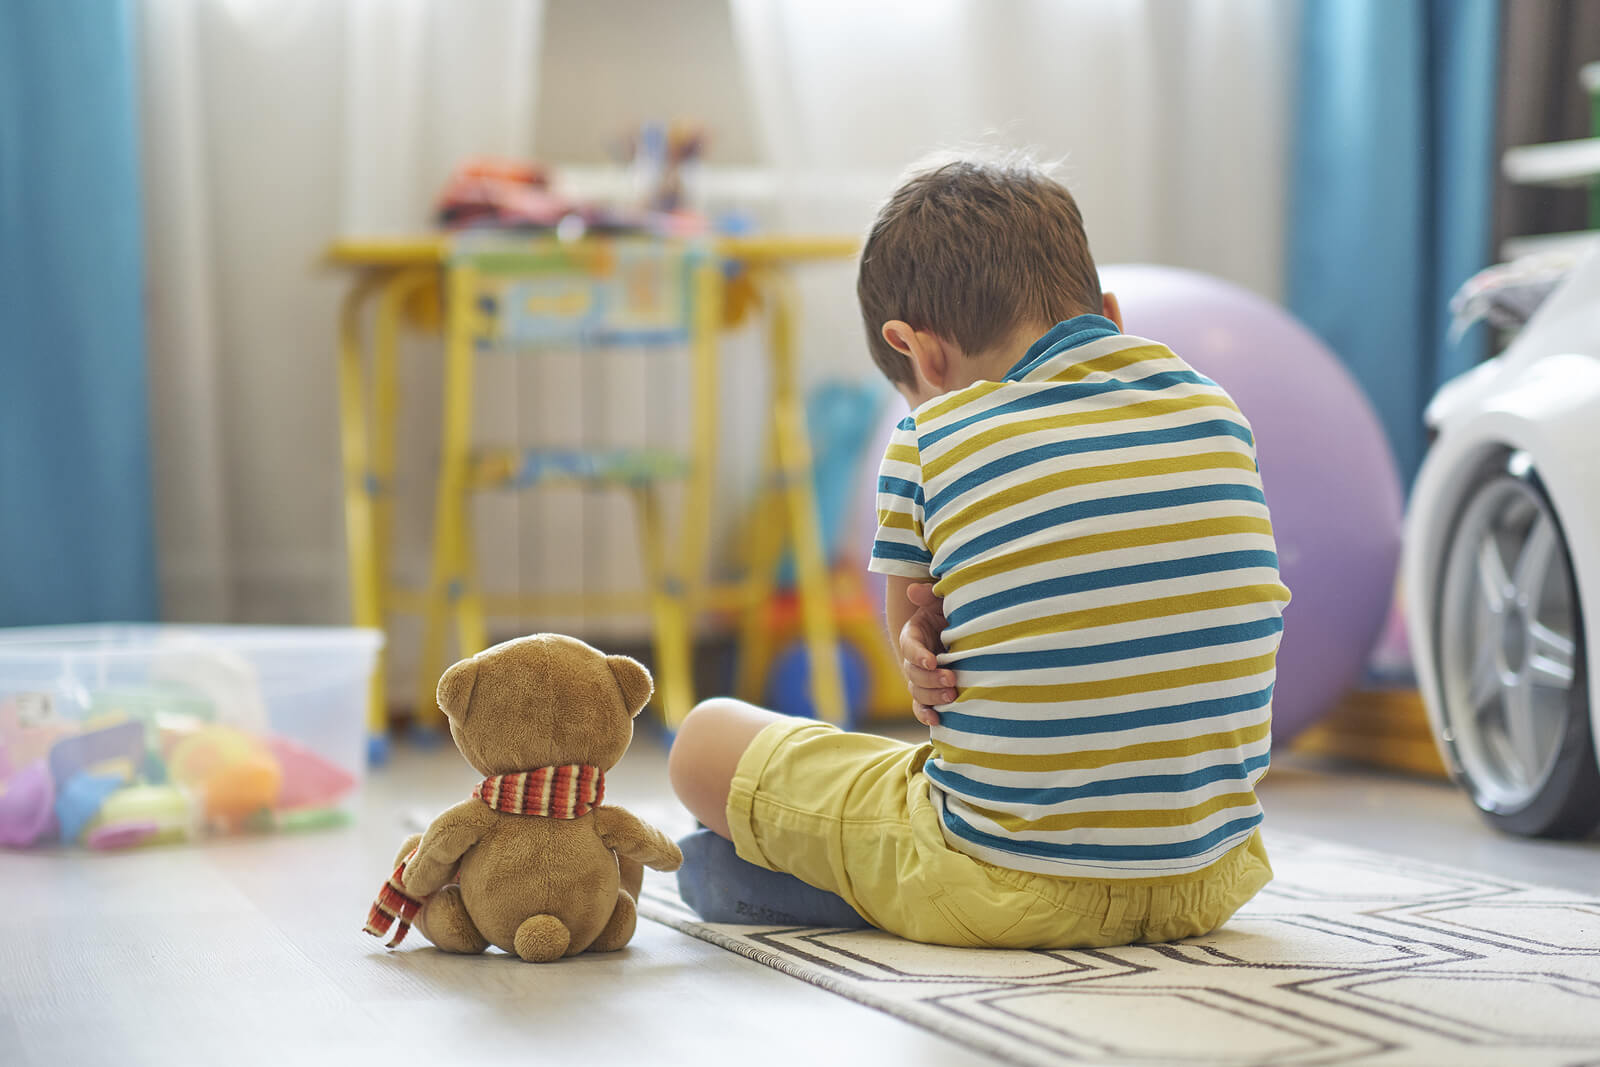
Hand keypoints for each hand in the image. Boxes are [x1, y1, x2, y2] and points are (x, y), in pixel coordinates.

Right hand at [899, 582, 953, 725]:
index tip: (933, 660)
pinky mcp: (928, 692)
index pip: (909, 647)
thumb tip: (913, 590)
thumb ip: (928, 596)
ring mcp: (920, 678)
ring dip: (932, 696)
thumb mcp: (940, 601)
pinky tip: (937, 720)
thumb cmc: (949, 613)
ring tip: (952, 696)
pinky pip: (920, 707)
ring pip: (917, 692)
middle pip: (912, 673)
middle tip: (951, 678)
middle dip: (930, 678)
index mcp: (912, 636)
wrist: (959, 632)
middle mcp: (912, 659)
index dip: (919, 655)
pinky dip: (926, 715)